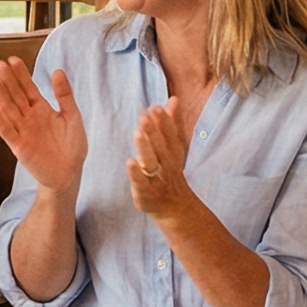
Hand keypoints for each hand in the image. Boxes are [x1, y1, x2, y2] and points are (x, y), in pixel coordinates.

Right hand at [0, 57, 86, 194]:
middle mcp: (29, 118)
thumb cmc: (72, 146)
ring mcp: (22, 131)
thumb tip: (57, 70)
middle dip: (8, 80)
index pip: (28, 88)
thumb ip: (64, 95)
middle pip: (16, 96)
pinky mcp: (19, 147)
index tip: (13, 60)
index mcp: (42, 109)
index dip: (21, 74)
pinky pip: (7, 131)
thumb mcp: (73, 117)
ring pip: (8, 110)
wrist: (69, 174)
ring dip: (0, 96)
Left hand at [124, 103, 199, 219]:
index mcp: (173, 152)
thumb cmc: (170, 171)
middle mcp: (167, 164)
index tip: (157, 107)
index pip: (171, 134)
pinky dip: (136, 174)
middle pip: (161, 146)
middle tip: (145, 115)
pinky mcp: (147, 194)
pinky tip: (129, 162)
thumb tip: (174, 98)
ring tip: (137, 132)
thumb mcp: (174, 148)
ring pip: (151, 162)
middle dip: (153, 130)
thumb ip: (173, 123)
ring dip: (145, 147)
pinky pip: (141, 183)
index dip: (165, 121)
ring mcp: (157, 179)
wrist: (176, 208)